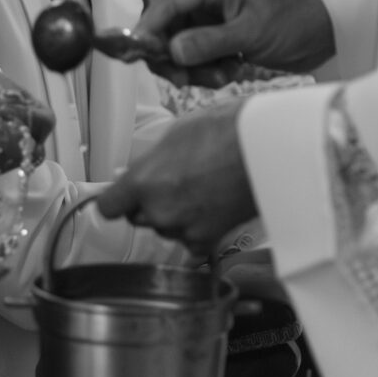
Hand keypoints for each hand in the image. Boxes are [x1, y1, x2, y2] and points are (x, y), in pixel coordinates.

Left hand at [0, 63, 52, 171]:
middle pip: (32, 153)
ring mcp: (3, 158)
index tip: (4, 107)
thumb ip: (3, 92)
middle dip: (8, 137)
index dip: (27, 118)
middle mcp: (24, 141)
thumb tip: (10, 108)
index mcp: (33, 115)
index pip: (44, 123)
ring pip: (1, 157)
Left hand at [94, 107, 257, 253]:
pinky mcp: (209, 239)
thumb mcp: (175, 134)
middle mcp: (158, 210)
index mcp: (142, 181)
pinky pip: (191, 245)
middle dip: (150, 205)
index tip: (123, 197)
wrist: (269, 149)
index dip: (117, 201)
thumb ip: (150, 162)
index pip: (109, 207)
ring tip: (202, 190)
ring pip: (166, 230)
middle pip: (139, 218)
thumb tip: (135, 173)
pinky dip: (198, 233)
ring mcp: (183, 228)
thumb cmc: (225, 131)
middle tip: (175, 183)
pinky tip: (211, 210)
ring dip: (177, 217)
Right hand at [135, 0, 335, 82]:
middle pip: (166, 29)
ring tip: (225, 75)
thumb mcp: (253, 33)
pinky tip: (232, 71)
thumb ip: (210, 42)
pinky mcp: (218, 36)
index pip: (165, 4)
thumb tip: (171, 52)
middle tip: (187, 81)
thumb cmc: (295, 19)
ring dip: (195, 69)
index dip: (148, 30)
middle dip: (174, 58)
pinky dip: (207, 70)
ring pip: (179, 48)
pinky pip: (197, 57)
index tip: (140, 57)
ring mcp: (210, 18)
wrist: (327, 28)